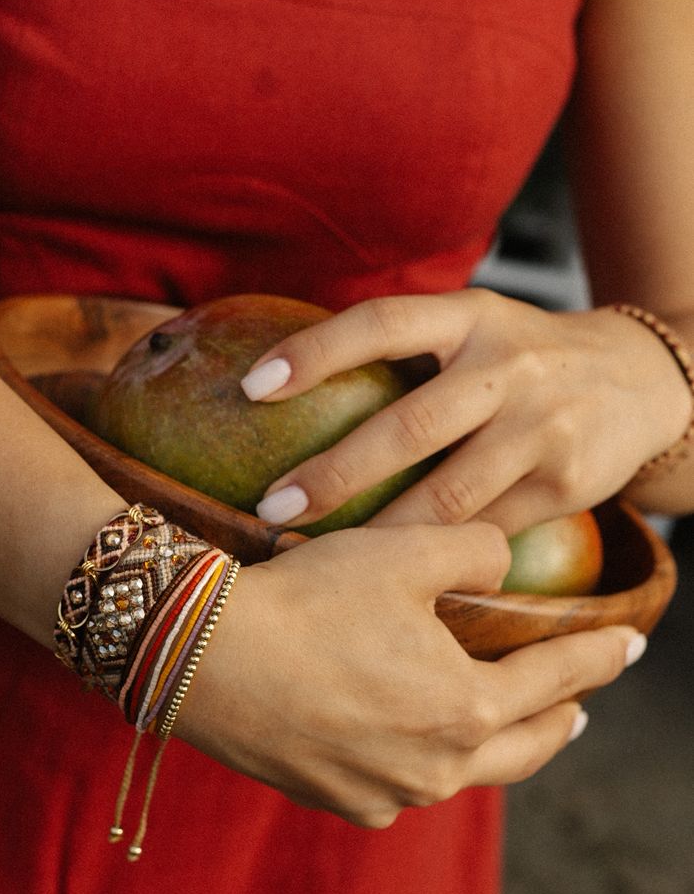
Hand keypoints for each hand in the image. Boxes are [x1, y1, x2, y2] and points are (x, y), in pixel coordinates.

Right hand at [174, 522, 642, 828]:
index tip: (631, 645)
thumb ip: (477, 551)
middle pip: (524, 749)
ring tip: (500, 722)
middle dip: (560, 721)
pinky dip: (420, 761)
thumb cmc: (306, 597)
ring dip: (490, 745)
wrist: (200, 654)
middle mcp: (434, 768)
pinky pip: (397, 785)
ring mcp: (382, 794)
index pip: (558, 681)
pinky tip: (410, 743)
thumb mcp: (403, 552)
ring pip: (460, 773)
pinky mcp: (332, 800)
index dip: (598, 657)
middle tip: (582, 704)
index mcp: (466, 709)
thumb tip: (505, 568)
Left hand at [240, 290, 691, 535]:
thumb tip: (279, 379)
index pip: (382, 324)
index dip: (316, 352)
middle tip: (271, 506)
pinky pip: (486, 531)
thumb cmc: (520, 356)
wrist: (641, 379)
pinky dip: (435, 558)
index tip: (252, 387)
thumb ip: (404, 348)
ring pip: (447, 495)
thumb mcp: (472, 326)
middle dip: (335, 473)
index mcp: (468, 318)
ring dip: (377, 532)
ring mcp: (540, 427)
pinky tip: (389, 576)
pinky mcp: (564, 483)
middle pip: (409, 426)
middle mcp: (506, 367)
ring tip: (319, 552)